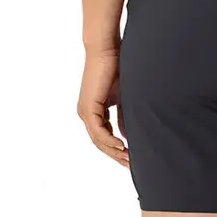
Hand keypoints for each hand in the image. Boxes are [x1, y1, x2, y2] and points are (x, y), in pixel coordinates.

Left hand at [77, 49, 128, 166]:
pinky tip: (122, 146)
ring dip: (113, 151)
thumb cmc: (117, 68)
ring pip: (98, 140)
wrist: (108, 50)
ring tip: (128, 158)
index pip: (104, 137)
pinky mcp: (88, 107)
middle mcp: (86, 113)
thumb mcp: (124, 99)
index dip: (117, 150)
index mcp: (94, 111)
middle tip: (131, 165)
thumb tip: (126, 136)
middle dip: (116, 155)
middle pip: (99, 142)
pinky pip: (98, 131)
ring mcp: (85, 111)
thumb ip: (124, 118)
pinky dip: (109, 140)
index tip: (132, 158)